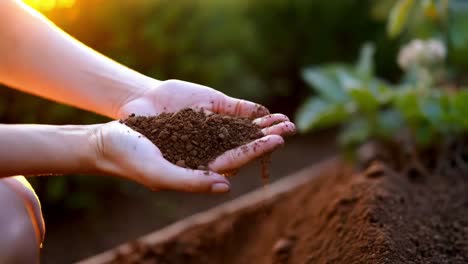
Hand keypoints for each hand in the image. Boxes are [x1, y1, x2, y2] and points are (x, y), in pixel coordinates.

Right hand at [92, 119, 292, 192]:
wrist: (111, 137)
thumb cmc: (132, 157)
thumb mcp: (160, 173)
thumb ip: (191, 181)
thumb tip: (226, 186)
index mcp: (199, 170)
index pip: (234, 161)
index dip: (255, 151)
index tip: (276, 140)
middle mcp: (204, 155)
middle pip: (241, 147)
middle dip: (265, 138)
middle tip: (290, 127)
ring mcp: (201, 137)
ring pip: (237, 132)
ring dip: (260, 126)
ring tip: (284, 119)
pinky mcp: (196, 122)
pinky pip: (224, 117)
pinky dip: (243, 114)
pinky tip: (261, 110)